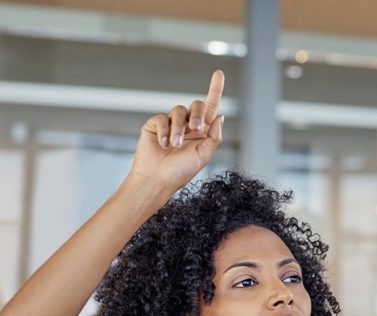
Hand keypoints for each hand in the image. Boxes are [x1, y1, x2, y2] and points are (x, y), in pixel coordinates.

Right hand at [129, 70, 224, 194]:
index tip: (219, 73)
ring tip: (175, 144)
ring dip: (179, 128)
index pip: (211, 107)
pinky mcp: (155, 125)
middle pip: (197, 105)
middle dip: (198, 113)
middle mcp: (188, 125)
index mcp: (202, 132)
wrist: (156, 180)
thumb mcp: (203, 156)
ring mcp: (171, 124)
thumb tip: (221, 116)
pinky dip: (164, 131)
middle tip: (195, 127)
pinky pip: (162, 119)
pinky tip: (163, 145)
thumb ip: (214, 137)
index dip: (215, 89)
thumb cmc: (180, 172)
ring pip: (179, 110)